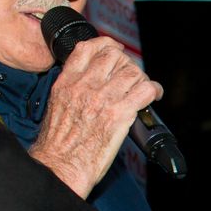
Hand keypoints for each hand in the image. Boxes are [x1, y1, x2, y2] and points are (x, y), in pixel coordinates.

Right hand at [28, 37, 163, 197]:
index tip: (116, 49)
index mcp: (66, 82)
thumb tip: (88, 83)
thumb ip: (71, 89)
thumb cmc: (57, 144)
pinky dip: (154, 90)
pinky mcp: (119, 114)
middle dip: (128, 63)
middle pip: (114, 56)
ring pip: (132, 72)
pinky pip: (145, 90)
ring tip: (145, 88)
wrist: (60, 165)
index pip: (87, 48)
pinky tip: (154, 96)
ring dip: (143, 78)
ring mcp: (103, 99)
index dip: (107, 44)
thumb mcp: (56, 105)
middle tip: (133, 76)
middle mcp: (84, 86)